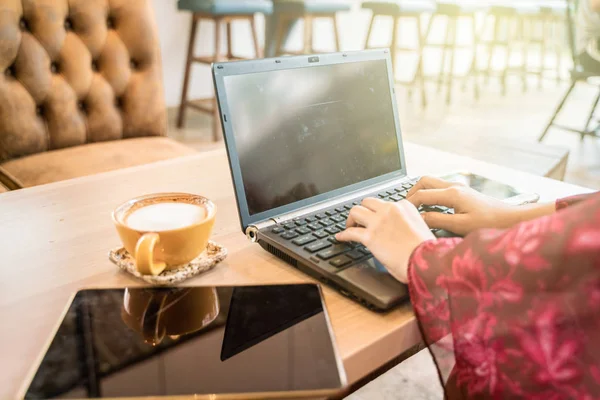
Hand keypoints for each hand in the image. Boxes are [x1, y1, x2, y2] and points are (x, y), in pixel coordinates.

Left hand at [335, 198, 434, 283]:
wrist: (426, 261)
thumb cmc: (427, 250)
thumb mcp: (420, 229)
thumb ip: (407, 225)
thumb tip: (398, 233)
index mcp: (405, 207)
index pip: (386, 203)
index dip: (378, 212)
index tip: (375, 219)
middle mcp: (390, 210)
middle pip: (368, 202)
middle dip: (362, 210)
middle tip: (359, 221)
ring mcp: (378, 222)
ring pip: (356, 211)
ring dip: (351, 219)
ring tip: (349, 227)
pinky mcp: (370, 236)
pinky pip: (350, 232)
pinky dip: (343, 234)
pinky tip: (340, 238)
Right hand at [406, 176, 541, 235]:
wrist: (511, 219)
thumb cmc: (489, 224)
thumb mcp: (461, 226)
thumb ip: (437, 220)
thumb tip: (419, 218)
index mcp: (452, 194)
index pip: (421, 195)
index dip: (408, 204)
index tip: (400, 214)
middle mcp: (454, 187)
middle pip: (424, 181)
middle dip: (411, 192)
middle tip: (405, 207)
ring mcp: (459, 188)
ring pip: (432, 183)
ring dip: (421, 192)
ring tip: (414, 207)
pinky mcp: (463, 192)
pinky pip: (440, 188)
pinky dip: (430, 194)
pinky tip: (430, 208)